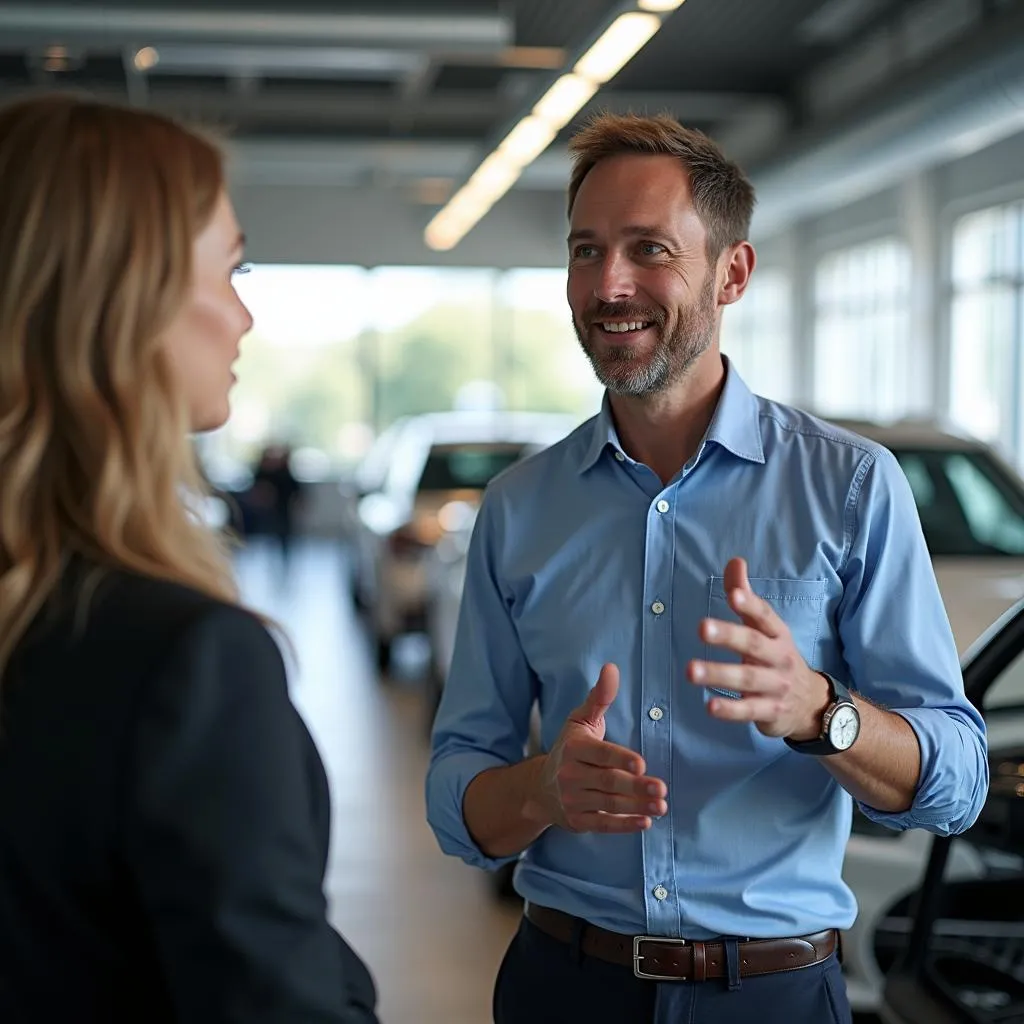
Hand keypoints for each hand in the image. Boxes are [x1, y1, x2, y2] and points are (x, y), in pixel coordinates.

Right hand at [527, 663, 667, 833]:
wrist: (539, 788)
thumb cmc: (570, 748)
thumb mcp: (580, 721)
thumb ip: (599, 697)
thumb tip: (611, 668)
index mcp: (574, 748)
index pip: (600, 754)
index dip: (620, 759)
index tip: (641, 765)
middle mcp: (570, 775)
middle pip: (607, 782)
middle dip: (635, 786)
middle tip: (661, 788)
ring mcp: (573, 800)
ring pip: (609, 805)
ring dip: (636, 806)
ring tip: (661, 806)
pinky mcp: (578, 821)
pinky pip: (603, 825)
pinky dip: (624, 826)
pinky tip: (644, 823)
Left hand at [689, 558, 830, 739]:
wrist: (813, 705)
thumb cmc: (778, 657)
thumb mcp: (766, 627)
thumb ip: (746, 596)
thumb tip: (735, 561)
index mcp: (776, 634)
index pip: (764, 616)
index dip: (750, 605)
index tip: (734, 596)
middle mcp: (778, 657)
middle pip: (753, 644)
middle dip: (728, 636)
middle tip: (701, 628)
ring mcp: (775, 686)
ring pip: (747, 679)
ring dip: (719, 674)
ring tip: (690, 670)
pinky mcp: (770, 712)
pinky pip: (749, 711)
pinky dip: (730, 710)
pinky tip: (709, 705)